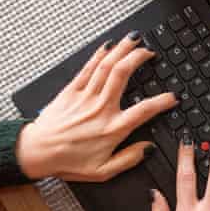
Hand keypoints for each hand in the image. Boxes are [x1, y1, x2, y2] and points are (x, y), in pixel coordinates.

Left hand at [16, 32, 176, 181]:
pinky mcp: (71, 91)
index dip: (162, 101)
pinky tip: (108, 46)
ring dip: (122, 49)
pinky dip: (99, 55)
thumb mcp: (103, 171)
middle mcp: (100, 109)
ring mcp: (85, 97)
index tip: (172, 96)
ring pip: (107, 66)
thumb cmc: (67, 162)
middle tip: (150, 52)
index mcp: (112, 129)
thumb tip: (148, 148)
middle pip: (123, 75)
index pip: (144, 110)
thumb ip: (129, 159)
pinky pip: (88, 68)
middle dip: (139, 58)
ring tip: (134, 39)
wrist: (36, 152)